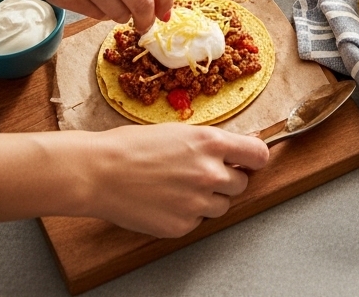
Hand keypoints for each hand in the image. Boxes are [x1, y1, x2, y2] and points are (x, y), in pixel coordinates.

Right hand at [0, 125, 269, 232]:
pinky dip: (188, 214)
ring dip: (210, 199)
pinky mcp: (181, 226)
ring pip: (222, 206)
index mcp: (211, 143)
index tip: (250, 159)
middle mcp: (210, 173)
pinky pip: (197, 222)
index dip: (255, 158)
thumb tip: (235, 149)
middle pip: (242, 183)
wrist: (99, 172)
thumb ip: (211, 142)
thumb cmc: (133, 146)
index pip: (258, 154)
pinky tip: (167, 201)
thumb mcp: (180, 131)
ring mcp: (197, 203)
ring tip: (181, 187)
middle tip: (204, 173)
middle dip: (228, 179)